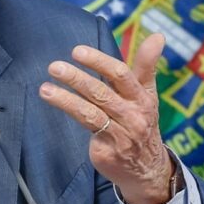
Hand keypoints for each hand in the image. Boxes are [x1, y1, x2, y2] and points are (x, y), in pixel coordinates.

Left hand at [39, 33, 173, 203]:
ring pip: (89, 113)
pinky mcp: (107, 152)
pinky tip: (54, 103)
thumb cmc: (141, 119)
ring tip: (45, 89)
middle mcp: (133, 115)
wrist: (148, 168)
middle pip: (101, 93)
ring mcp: (121, 135)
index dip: (98, 62)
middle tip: (54, 66)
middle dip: (76, 78)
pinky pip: (87, 131)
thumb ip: (146, 64)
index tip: (77, 51)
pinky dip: (72, 116)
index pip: (120, 75)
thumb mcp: (147, 93)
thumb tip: (158, 35)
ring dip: (65, 99)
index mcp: (141, 97)